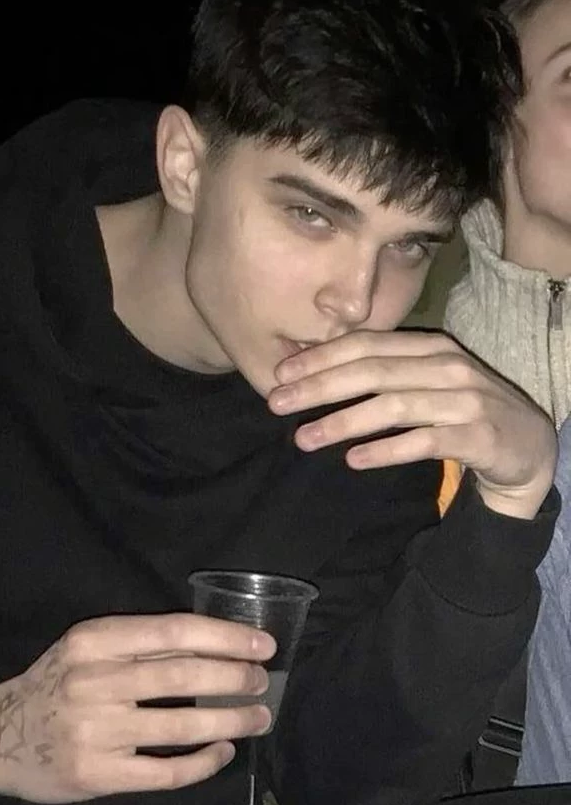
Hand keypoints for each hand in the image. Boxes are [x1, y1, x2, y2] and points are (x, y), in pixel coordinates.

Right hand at [0, 613, 274, 803]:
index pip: (172, 631)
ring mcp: (94, 732)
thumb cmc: (57, 683)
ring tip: (258, 718)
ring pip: (179, 727)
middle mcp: (92, 682)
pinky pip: (164, 772)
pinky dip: (202, 763)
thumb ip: (140, 644)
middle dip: (234, 678)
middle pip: (181, 677)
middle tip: (263, 681)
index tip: (263, 644)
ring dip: (230, 721)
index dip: (225, 637)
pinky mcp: (97, 776)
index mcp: (94, 640)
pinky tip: (223, 752)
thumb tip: (217, 641)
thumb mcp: (86, 648)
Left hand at [268, 330, 556, 518]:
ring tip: (304, 438)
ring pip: (392, 406)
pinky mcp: (478, 436)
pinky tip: (353, 459)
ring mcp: (465, 400)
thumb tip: (316, 378)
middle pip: (372, 371)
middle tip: (277, 403)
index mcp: (429, 347)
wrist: (526, 447)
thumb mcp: (425, 383)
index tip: (279, 374)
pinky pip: (424, 441)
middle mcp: (447, 367)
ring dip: (342, 422)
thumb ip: (383, 375)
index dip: (320, 357)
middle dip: (319, 387)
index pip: (366, 345)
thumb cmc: (462, 412)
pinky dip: (386, 449)